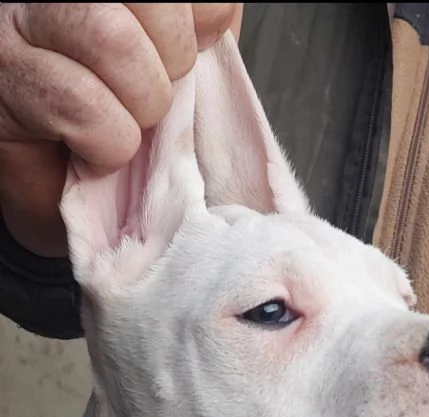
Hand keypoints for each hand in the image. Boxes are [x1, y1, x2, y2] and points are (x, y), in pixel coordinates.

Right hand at [0, 3, 242, 256]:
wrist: (76, 195)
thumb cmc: (124, 127)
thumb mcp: (177, 69)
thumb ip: (199, 29)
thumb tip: (216, 9)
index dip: (198, 22)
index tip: (186, 61)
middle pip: (149, 1)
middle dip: (172, 67)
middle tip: (150, 101)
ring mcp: (16, 21)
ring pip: (113, 40)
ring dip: (140, 107)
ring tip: (125, 127)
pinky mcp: (2, 77)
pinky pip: (82, 104)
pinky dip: (107, 144)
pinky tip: (95, 150)